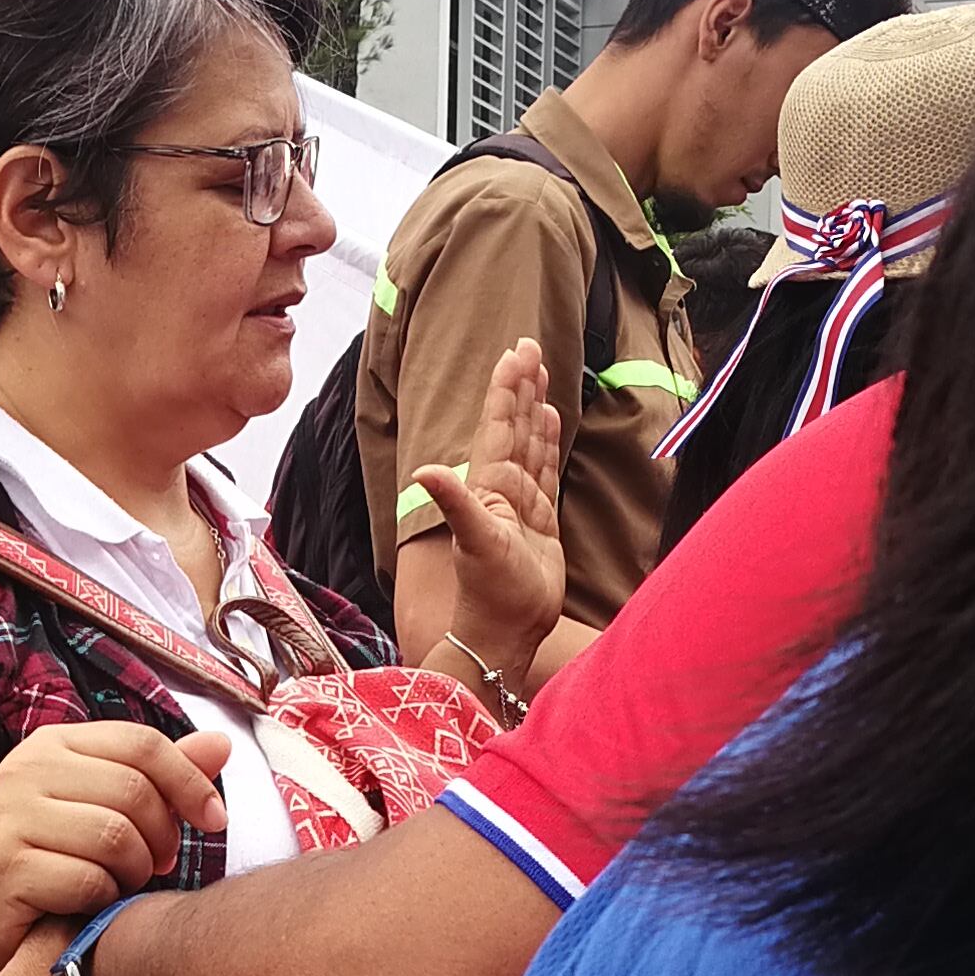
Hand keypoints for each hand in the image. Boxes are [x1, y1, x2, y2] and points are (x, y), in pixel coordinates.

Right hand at [0, 722, 232, 975]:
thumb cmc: (57, 858)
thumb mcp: (109, 808)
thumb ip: (161, 777)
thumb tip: (222, 744)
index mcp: (53, 744)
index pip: (142, 744)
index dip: (190, 782)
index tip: (215, 820)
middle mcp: (25, 769)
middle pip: (134, 791)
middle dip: (162, 836)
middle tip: (156, 863)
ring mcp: (10, 816)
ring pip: (115, 836)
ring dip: (135, 870)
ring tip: (121, 881)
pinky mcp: (6, 866)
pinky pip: (89, 879)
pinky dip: (104, 898)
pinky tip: (91, 901)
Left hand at [412, 339, 564, 691]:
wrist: (507, 630)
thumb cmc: (489, 591)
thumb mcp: (473, 542)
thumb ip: (454, 502)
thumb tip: (425, 470)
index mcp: (487, 485)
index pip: (497, 426)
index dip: (505, 389)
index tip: (514, 353)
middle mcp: (502, 488)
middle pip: (514, 425)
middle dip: (521, 386)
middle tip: (529, 345)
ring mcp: (522, 503)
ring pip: (531, 443)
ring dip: (534, 408)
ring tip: (540, 374)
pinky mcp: (542, 520)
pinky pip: (546, 470)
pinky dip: (548, 443)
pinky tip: (549, 420)